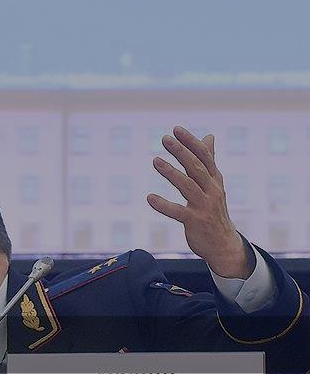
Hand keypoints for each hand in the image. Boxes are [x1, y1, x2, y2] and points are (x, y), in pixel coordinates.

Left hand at [147, 126, 251, 278]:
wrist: (224, 244)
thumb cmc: (214, 210)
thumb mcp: (214, 184)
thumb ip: (209, 160)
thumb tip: (209, 136)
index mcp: (215, 179)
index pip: (205, 156)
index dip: (191, 142)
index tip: (176, 129)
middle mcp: (212, 190)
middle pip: (196, 167)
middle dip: (181, 152)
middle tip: (165, 139)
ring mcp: (204, 206)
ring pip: (187, 186)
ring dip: (171, 173)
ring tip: (155, 161)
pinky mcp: (195, 222)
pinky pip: (178, 212)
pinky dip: (164, 205)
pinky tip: (150, 198)